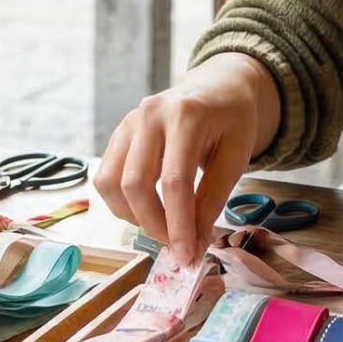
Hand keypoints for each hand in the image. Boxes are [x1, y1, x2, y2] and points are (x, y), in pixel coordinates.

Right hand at [93, 53, 280, 263]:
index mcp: (186, 115)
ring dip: (133, 216)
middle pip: (136, 184)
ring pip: (111, 183)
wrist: (217, 86)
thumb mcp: (236, 157)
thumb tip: (194, 243)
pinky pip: (106, 176)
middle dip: (154, 225)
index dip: (178, 224)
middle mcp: (149, 114)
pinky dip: (122, 203)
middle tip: (178, 247)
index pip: (175, 181)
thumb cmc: (231, 121)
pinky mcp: (118, 133)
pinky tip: (148, 208)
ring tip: (163, 225)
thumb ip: (213, 198)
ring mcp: (128, 122)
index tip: (187, 255)